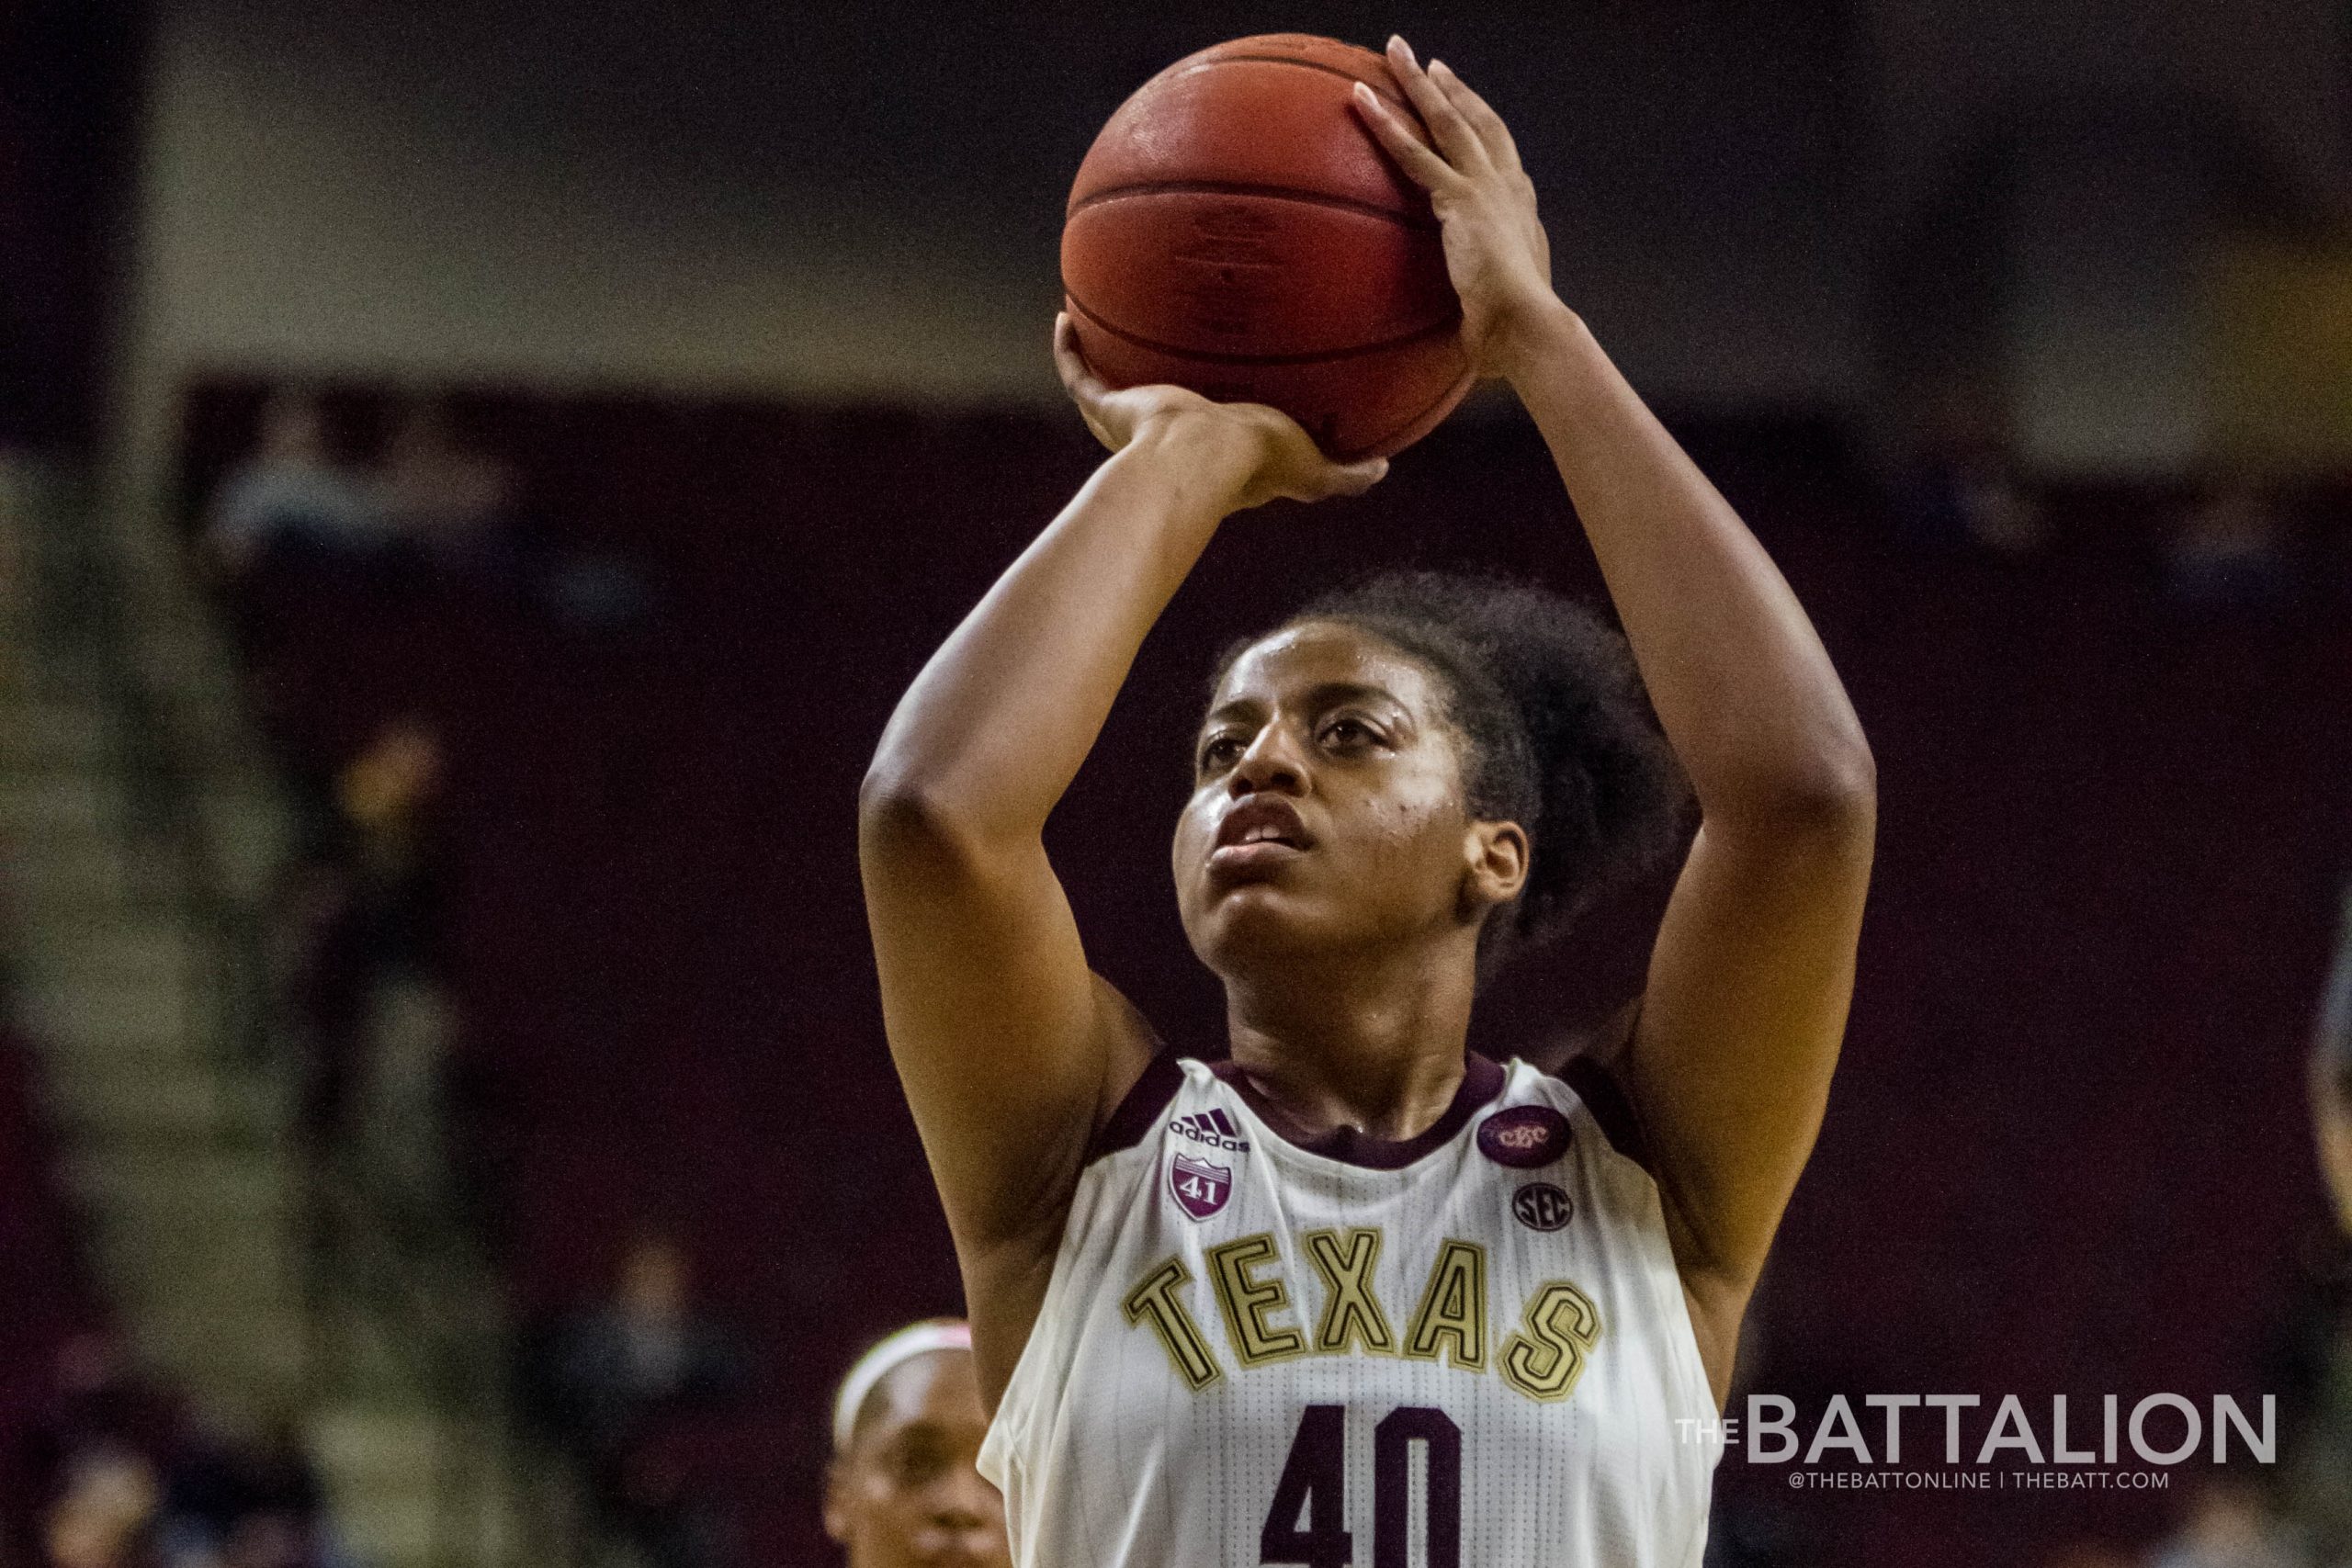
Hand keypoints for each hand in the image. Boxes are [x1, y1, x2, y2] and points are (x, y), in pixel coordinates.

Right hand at [1054, 313, 1388, 510]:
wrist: (1198, 458)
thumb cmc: (1252, 464)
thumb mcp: (1309, 466)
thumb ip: (1345, 473)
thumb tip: (1383, 471)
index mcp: (1209, 453)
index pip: (1206, 436)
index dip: (1208, 423)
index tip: (1212, 400)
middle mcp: (1164, 438)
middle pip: (1153, 409)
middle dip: (1151, 387)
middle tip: (1158, 352)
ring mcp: (1130, 421)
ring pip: (1108, 390)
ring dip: (1104, 360)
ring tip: (1103, 324)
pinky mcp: (1106, 404)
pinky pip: (1077, 372)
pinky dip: (1068, 348)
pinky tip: (1065, 315)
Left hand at [1351, 36, 1561, 378]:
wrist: (1528, 328)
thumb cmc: (1515, 335)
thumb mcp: (1498, 308)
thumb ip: (1481, 301)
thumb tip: (1467, 336)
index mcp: (1521, 208)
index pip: (1498, 152)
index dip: (1480, 123)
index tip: (1462, 102)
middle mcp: (1508, 187)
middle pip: (1477, 122)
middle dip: (1452, 90)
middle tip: (1429, 63)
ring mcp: (1485, 187)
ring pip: (1447, 121)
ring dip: (1419, 83)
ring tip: (1394, 53)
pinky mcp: (1459, 199)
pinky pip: (1413, 154)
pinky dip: (1387, 124)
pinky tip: (1361, 100)